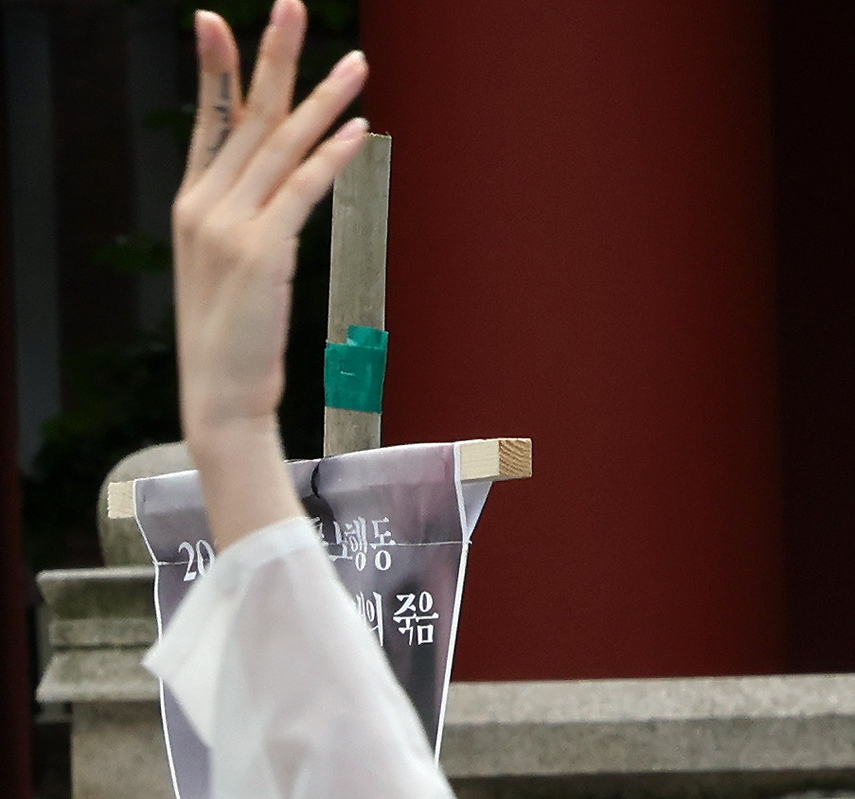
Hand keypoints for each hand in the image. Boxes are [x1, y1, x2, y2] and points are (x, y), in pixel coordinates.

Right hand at [171, 2, 367, 546]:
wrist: (220, 397)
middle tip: (291, 5)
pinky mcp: (264, 252)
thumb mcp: (226, 271)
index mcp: (191, 204)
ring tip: (354, 62)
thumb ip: (243, 226)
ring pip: (280, 145)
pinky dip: (330, 156)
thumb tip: (270, 198)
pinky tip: (356, 128)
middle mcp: (204, 205)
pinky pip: (302, 190)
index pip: (208, 120)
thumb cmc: (232, 341)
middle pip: (245, 115)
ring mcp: (230, 225)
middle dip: (271, 57)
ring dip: (320, 98)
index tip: (217, 20)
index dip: (216, 68)